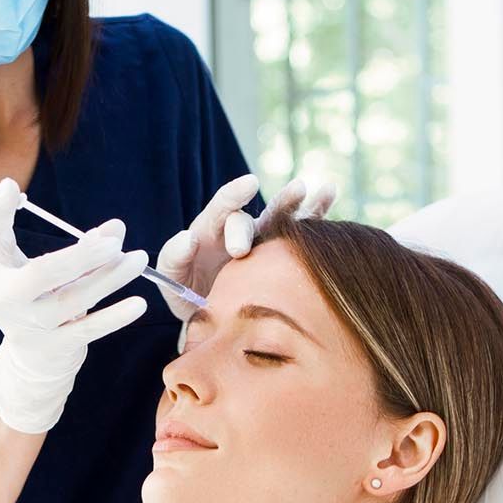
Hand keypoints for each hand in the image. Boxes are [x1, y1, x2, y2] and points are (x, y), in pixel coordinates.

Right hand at [0, 177, 148, 433]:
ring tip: (138, 259)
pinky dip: (114, 317)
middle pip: (44, 273)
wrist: (31, 360)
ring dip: (109, 278)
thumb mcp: (38, 268)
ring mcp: (31, 328)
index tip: (12, 185)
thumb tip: (117, 228)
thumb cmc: (36, 299)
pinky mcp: (56, 348)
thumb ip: (74, 243)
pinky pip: (89, 329)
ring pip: (74, 299)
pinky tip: (138, 304)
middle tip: (115, 242)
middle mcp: (8, 302)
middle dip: (82, 255)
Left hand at [152, 173, 337, 322]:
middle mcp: (238, 231)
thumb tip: (188, 238)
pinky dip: (316, 216)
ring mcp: (262, 243)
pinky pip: (299, 236)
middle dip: (267, 213)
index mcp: (210, 231)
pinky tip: (330, 196)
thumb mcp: (171, 279)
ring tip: (320, 189)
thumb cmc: (187, 294)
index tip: (249, 184)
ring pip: (282, 219)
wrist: (210, 318)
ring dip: (300, 205)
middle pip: (255, 216)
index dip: (234, 195)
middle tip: (264, 227)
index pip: (221, 209)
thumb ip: (173, 257)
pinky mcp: (279, 258)